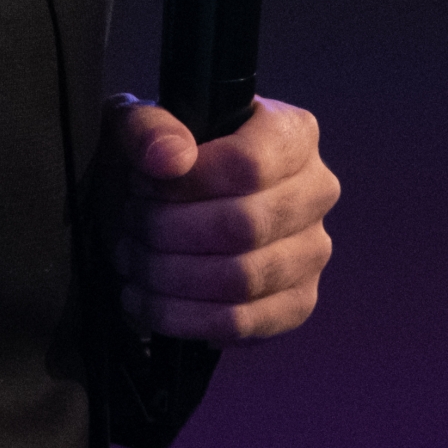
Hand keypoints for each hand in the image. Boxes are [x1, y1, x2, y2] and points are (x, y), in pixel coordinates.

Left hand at [106, 94, 339, 344]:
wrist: (172, 204)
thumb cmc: (162, 159)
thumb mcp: (141, 123)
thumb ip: (150, 128)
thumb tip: (170, 160)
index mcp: (292, 134)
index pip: (248, 165)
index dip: (185, 184)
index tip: (140, 187)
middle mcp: (317, 191)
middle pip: (243, 226)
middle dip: (168, 233)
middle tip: (130, 227)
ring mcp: (312, 251)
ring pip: (242, 280)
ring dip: (170, 277)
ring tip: (132, 262)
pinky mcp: (297, 303)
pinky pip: (243, 324)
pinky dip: (183, 320)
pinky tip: (146, 302)